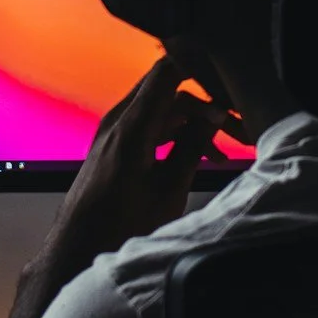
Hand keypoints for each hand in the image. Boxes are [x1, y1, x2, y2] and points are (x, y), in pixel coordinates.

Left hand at [38, 56, 241, 273]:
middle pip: (171, 91)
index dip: (202, 69)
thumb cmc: (118, 226)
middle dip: (206, 105)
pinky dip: (176, 134)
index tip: (230, 84)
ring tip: (223, 152)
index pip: (169, 70)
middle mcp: (119, 121)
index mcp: (132, 126)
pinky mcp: (115, 145)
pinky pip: (151, 126)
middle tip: (238, 128)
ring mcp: (115, 132)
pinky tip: (199, 157)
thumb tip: (215, 115)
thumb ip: (193, 146)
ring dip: (194, 123)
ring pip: (163, 111)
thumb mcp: (169, 188)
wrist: (78, 248)